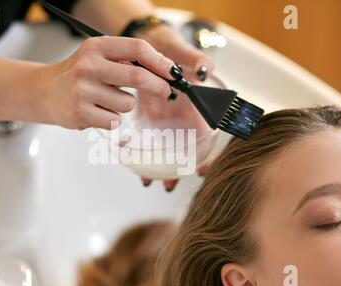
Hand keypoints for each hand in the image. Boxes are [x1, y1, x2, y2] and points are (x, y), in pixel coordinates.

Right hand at [33, 36, 174, 129]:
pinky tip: (96, 111)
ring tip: (106, 100)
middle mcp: (89, 65)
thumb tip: (165, 72)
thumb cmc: (77, 75)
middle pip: (138, 77)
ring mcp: (83, 90)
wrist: (44, 91)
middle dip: (160, 87)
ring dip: (125, 105)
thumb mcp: (97, 56)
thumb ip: (126, 60)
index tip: (173, 73)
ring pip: (128, 103)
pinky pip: (115, 120)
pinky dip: (112, 119)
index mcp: (96, 46)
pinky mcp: (80, 112)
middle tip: (167, 92)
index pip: (138, 49)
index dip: (161, 62)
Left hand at [135, 25, 215, 190]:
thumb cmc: (166, 47)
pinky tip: (135, 168)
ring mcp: (162, 119)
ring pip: (164, 149)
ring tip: (150, 182)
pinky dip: (140, 155)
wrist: (143, 46)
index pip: (205, 131)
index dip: (205, 152)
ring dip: (159, 168)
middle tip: (169, 185)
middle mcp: (179, 115)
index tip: (202, 169)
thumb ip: (194, 59)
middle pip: (184, 147)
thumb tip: (205, 69)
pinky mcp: (144, 119)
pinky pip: (144, 140)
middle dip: (178, 168)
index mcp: (193, 103)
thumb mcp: (180, 50)